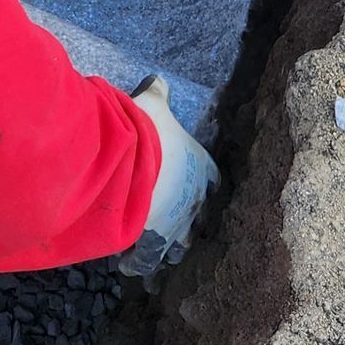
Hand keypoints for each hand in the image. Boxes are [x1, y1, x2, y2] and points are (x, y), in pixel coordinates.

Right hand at [117, 76, 218, 276]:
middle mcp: (194, 200)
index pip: (213, 180)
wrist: (131, 157)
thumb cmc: (146, 127)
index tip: (206, 193)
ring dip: (166, 250)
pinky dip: (138, 262)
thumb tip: (159, 81)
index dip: (208, 186)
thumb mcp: (153, 104)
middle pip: (199, 219)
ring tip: (158, 257)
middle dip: (188, 225)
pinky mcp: (153, 242)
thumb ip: (158, 94)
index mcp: (200, 167)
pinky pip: (147, 259)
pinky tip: (130, 264)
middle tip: (178, 229)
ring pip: (177, 245)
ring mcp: (175, 224)